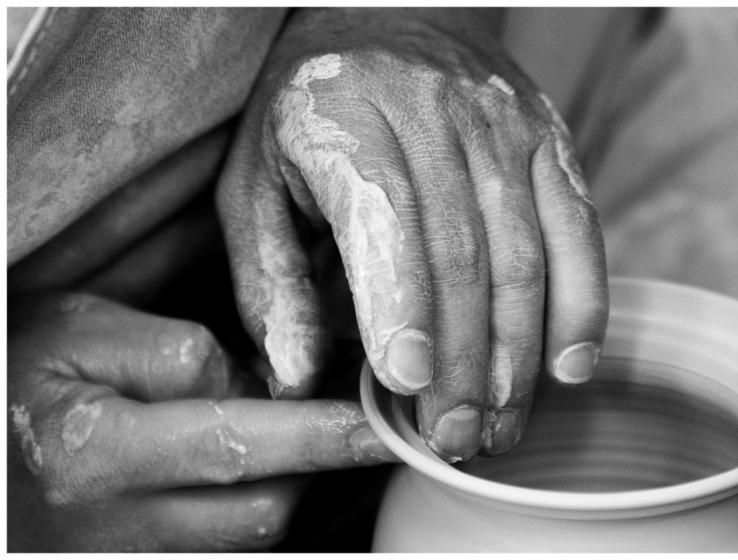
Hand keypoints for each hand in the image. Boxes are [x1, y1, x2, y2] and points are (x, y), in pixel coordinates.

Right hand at [7, 293, 395, 550]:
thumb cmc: (20, 374)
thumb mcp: (80, 332)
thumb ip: (176, 354)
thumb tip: (263, 387)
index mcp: (95, 456)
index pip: (236, 446)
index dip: (317, 434)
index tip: (379, 424)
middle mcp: (115, 530)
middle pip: (260, 509)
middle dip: (307, 461)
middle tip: (329, 412)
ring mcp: (128, 559)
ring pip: (249, 537)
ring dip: (282, 482)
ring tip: (281, 431)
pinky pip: (224, 548)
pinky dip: (251, 503)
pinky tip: (248, 465)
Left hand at [217, 8, 607, 460]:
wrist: (387, 16)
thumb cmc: (309, 113)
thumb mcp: (254, 181)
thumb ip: (269, 276)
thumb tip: (293, 376)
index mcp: (349, 119)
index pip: (386, 220)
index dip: (400, 307)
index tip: (405, 386)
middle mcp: (437, 116)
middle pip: (464, 256)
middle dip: (461, 361)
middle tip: (452, 438)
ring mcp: (505, 126)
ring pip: (525, 255)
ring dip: (517, 355)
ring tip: (499, 426)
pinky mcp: (550, 140)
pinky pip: (578, 230)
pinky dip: (582, 304)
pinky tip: (570, 368)